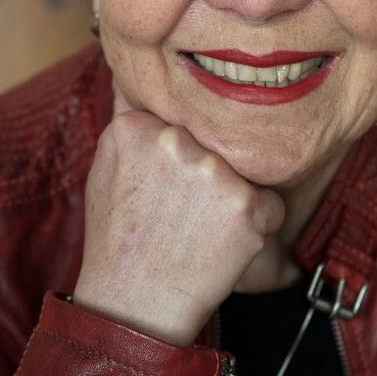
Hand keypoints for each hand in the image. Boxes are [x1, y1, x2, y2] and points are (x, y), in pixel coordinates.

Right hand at [70, 88, 297, 346]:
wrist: (133, 303)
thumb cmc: (118, 240)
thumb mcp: (105, 167)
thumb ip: (127, 117)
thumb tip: (133, 72)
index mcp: (136, 126)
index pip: (184, 118)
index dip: (183, 152)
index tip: (167, 183)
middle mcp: (174, 140)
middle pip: (218, 141)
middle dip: (209, 171)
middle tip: (182, 212)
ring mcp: (211, 170)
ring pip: (247, 169)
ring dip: (233, 196)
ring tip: (198, 229)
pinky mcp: (245, 204)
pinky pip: (271, 203)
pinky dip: (256, 225)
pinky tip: (219, 244)